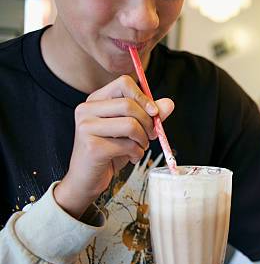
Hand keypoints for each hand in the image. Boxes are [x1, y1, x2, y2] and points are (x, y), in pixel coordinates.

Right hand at [54, 75, 173, 218]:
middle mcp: (86, 110)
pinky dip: (136, 153)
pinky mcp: (92, 146)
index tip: (154, 112)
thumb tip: (169, 103)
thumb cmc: (109, 152)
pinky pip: (127, 145)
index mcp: (95, 100)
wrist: (87, 180)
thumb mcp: (131, 130)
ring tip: (139, 147)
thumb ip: (149, 115)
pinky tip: (130, 157)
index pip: (123, 83)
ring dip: (143, 140)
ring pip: (130, 124)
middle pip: (129, 104)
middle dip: (148, 122)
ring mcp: (86, 127)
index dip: (143, 96)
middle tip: (151, 136)